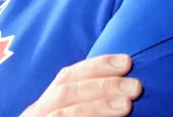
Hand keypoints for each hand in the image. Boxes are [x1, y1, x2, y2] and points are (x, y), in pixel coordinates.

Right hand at [20, 54, 141, 116]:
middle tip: (135, 86)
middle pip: (65, 93)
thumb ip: (88, 107)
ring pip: (63, 115)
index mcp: (45, 106)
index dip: (96, 66)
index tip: (126, 61)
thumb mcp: (72, 114)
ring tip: (126, 106)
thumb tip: (125, 95)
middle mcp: (36, 116)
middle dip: (102, 85)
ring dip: (96, 107)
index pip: (67, 77)